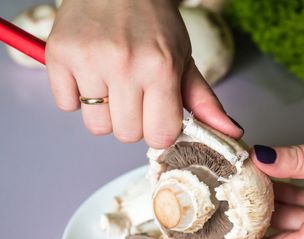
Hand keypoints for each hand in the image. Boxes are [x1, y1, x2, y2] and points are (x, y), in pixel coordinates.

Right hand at [46, 0, 241, 146]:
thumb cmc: (154, 24)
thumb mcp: (184, 59)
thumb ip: (205, 101)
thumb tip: (231, 133)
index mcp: (161, 68)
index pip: (160, 136)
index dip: (160, 130)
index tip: (158, 115)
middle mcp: (125, 65)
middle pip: (127, 135)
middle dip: (133, 121)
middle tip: (135, 93)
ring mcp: (89, 60)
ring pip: (97, 126)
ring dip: (105, 112)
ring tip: (112, 83)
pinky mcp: (59, 55)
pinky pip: (67, 106)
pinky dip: (77, 96)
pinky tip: (90, 74)